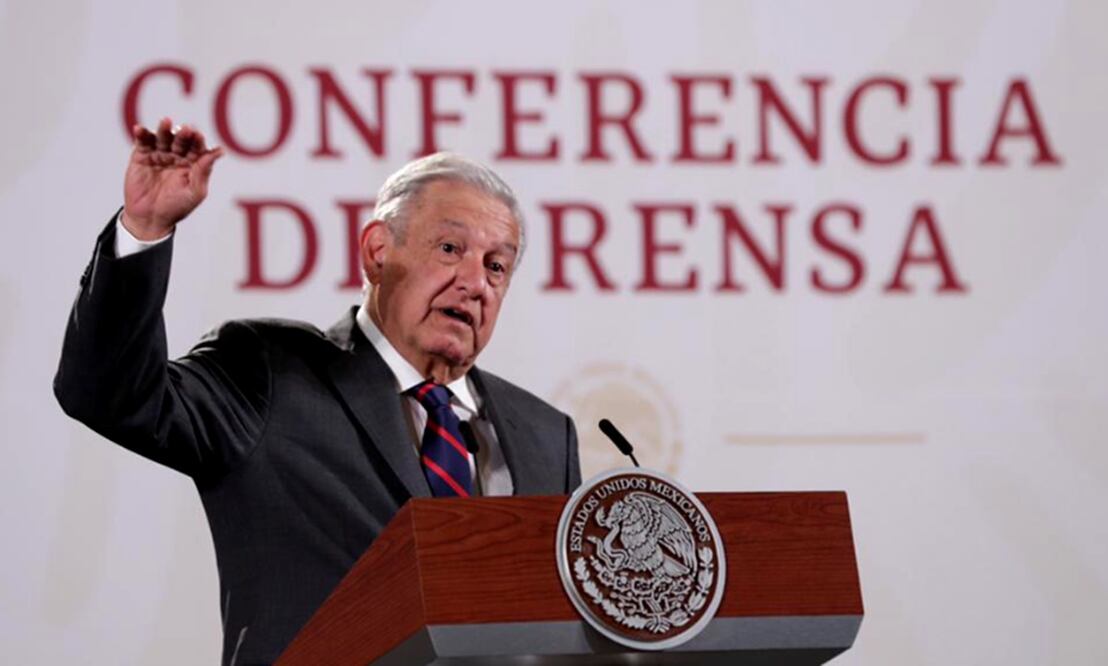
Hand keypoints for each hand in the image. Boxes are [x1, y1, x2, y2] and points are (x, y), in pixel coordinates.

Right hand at [122, 118, 223, 239]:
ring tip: (166, 122)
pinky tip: (140, 129)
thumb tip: (219, 151)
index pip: (197, 148)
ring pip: (163, 138)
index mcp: (193, 164)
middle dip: (184, 135)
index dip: (198, 141)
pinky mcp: (142, 156)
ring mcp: (159, 155)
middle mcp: (177, 156)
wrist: (150, 218)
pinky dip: (142, 134)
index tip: (198, 135)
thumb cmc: (177, 207)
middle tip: (186, 130)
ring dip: (164, 129)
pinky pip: (143, 142)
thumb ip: (204, 171)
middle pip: (181, 140)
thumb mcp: (195, 192)